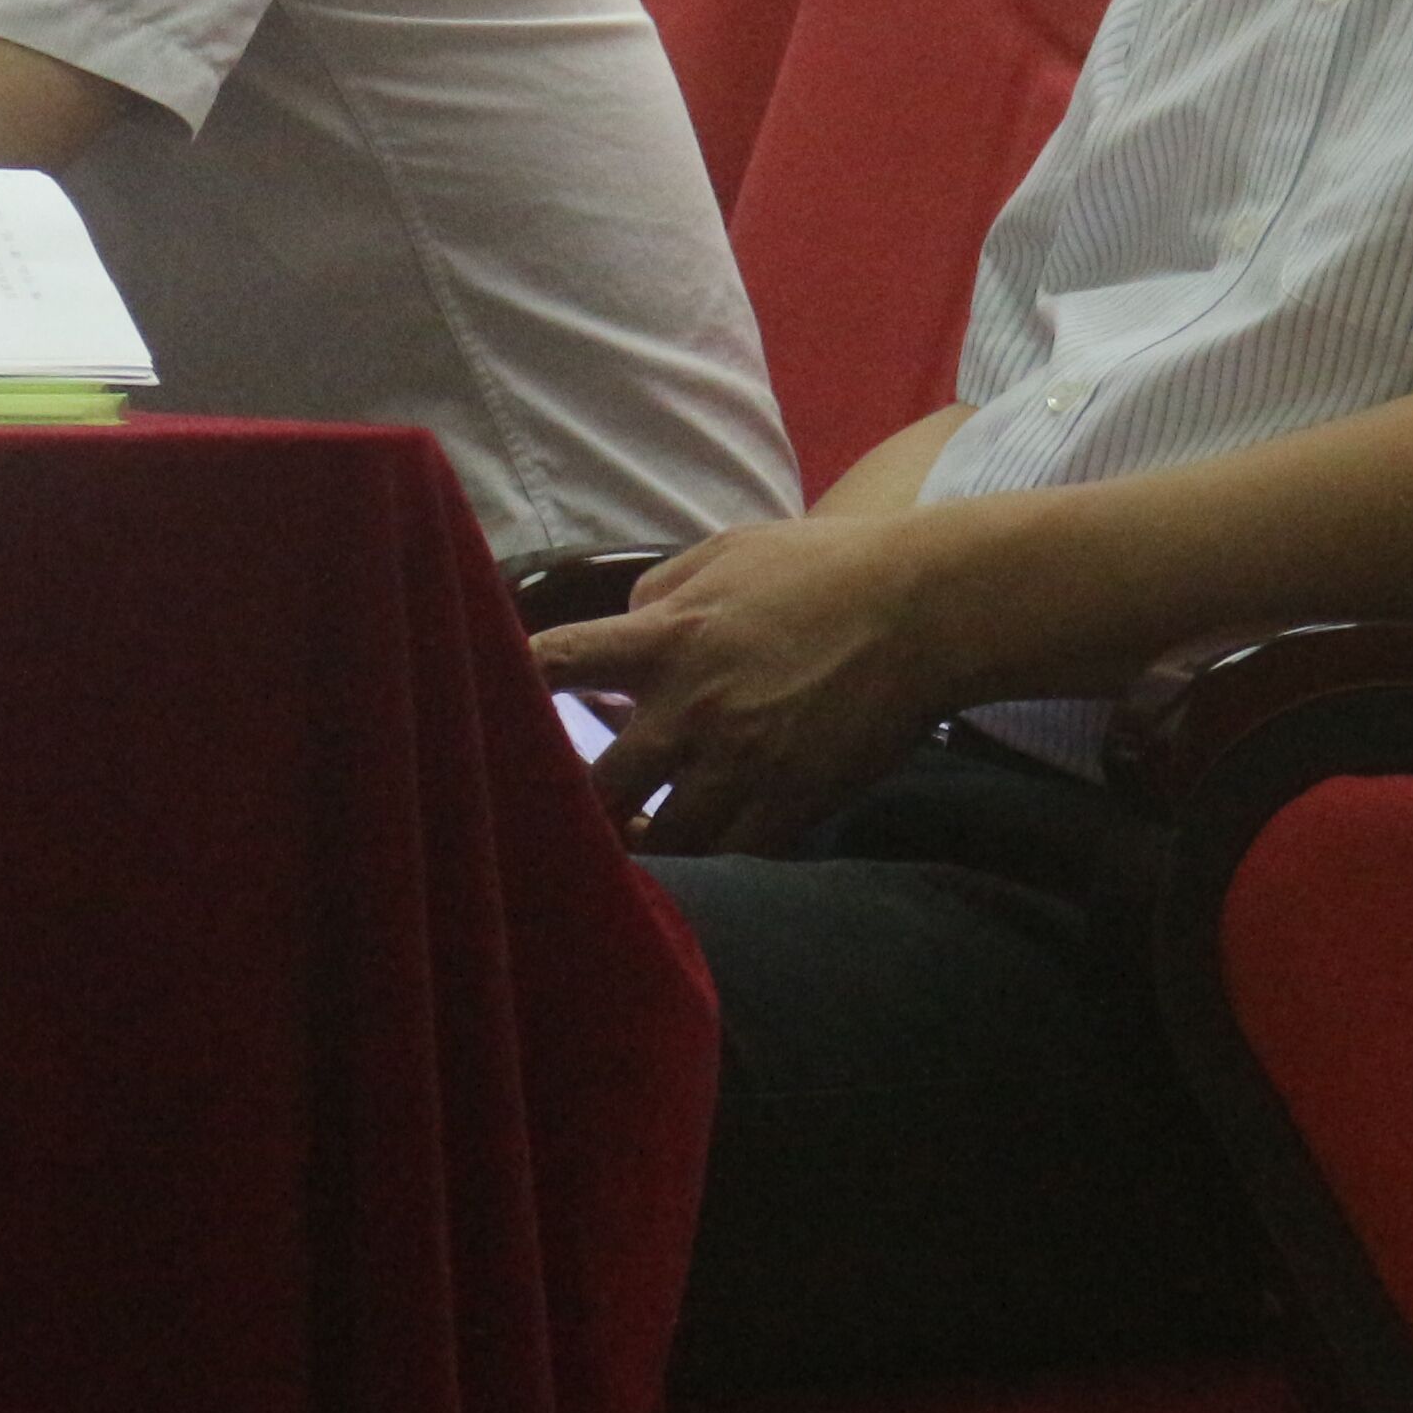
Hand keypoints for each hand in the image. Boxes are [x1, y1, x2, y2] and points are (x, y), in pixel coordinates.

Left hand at [530, 514, 961, 854]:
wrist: (924, 610)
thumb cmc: (823, 569)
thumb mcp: (725, 552)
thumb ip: (657, 590)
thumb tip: (619, 625)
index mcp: (665, 637)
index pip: (556, 665)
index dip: (510, 690)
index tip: (488, 712)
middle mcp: (691, 709)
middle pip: (597, 786)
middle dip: (578, 804)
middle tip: (565, 816)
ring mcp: (741, 764)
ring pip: (662, 840)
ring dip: (642, 846)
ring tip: (634, 844)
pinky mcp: (791, 803)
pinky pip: (732, 857)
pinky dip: (712, 860)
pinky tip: (704, 853)